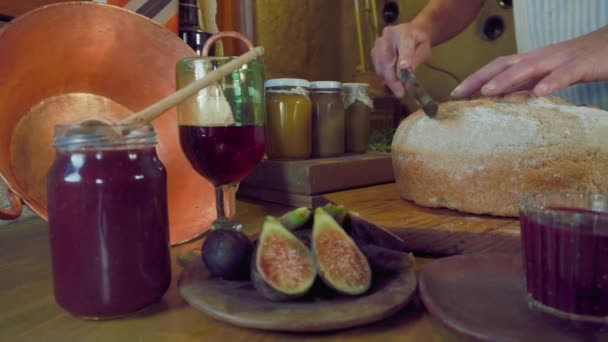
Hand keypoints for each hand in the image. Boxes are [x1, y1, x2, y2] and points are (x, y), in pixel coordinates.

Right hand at [371, 23, 430, 96]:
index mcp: (404, 32)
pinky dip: (386, 77)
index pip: (404, 46)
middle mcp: (388, 36)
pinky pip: (378, 69)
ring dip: (389, 80)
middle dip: (392, 78)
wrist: (410, 33)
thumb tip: (408, 73)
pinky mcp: (374, 53)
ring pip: (380, 66)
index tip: (405, 69)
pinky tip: (394, 79)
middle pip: (386, 59)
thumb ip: (417, 59)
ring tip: (399, 87)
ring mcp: (378, 44)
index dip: (404, 58)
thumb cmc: (418, 42)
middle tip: (400, 93)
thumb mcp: (424, 49)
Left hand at [451, 26, 607, 98]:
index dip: (475, 77)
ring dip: (507, 79)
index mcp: (533, 60)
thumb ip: (528, 84)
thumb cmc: (581, 61)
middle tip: (458, 94)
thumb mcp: (549, 74)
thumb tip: (504, 98)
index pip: (498, 67)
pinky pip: (566, 74)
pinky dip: (552, 82)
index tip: (455, 94)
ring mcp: (561, 60)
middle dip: (480, 78)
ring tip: (488, 92)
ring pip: (530, 67)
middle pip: (505, 64)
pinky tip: (540, 93)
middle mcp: (542, 57)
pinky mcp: (582, 65)